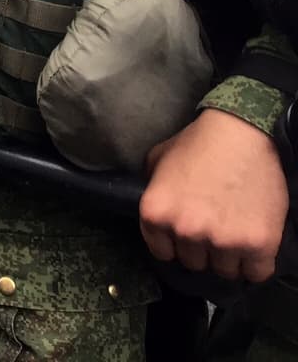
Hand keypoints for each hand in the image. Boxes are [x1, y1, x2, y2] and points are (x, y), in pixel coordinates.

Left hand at [141, 108, 289, 282]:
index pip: (162, 252)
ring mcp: (223, 240)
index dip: (175, 244)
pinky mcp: (258, 244)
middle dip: (202, 248)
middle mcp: (185, 231)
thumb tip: (153, 214)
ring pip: (223, 270)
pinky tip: (253, 246)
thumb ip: (150, 190)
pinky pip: (255, 274)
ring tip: (234, 232)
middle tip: (213, 227)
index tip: (186, 236)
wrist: (241, 133)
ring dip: (229, 257)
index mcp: (155, 213)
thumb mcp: (157, 160)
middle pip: (193, 262)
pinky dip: (255, 265)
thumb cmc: (198, 143)